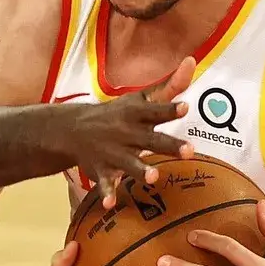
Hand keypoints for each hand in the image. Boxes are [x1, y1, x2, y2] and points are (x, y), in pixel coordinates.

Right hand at [63, 56, 196, 207]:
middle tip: (189, 151)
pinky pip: (104, 183)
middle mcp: (126, 133)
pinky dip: (106, 193)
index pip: (157, 110)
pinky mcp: (102, 170)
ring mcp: (113, 152)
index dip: (170, 109)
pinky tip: (110, 204)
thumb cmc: (117, 114)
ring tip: (153, 177)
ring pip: (129, 163)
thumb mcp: (140, 99)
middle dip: (169, 145)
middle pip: (151, 140)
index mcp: (137, 114)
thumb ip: (169, 86)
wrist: (73, 129)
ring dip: (140, 170)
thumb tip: (191, 62)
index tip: (185, 107)